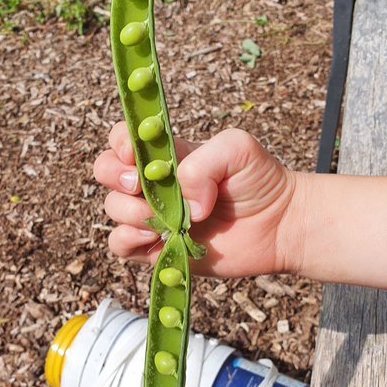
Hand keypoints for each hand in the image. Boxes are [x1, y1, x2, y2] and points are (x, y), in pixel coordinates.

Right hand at [95, 124, 297, 278]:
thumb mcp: (238, 149)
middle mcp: (156, 183)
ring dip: (129, 211)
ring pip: (112, 208)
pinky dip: (128, 240)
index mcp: (169, 154)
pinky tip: (157, 237)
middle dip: (114, 175)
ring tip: (164, 219)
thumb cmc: (260, 180)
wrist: (280, 223)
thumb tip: (183, 201)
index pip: (125, 139)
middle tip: (140, 185)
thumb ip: (203, 162)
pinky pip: (120, 245)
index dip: (121, 142)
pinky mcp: (158, 247)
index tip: (135, 154)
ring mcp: (155, 215)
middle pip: (106, 170)